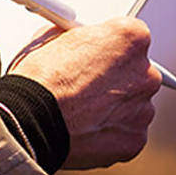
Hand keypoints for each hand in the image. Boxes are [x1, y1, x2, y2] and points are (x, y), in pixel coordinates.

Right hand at [8, 17, 161, 168]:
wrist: (30, 120)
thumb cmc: (38, 79)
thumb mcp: (50, 38)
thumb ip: (76, 38)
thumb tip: (73, 41)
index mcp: (129, 39)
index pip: (132, 35)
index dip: (109, 44)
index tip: (96, 52)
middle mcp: (145, 73)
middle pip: (136, 71)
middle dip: (114, 76)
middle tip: (84, 82)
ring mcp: (143, 109)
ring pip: (132, 103)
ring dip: (112, 105)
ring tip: (78, 108)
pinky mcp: (135, 139)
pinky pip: (126, 131)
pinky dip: (109, 130)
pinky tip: (83, 127)